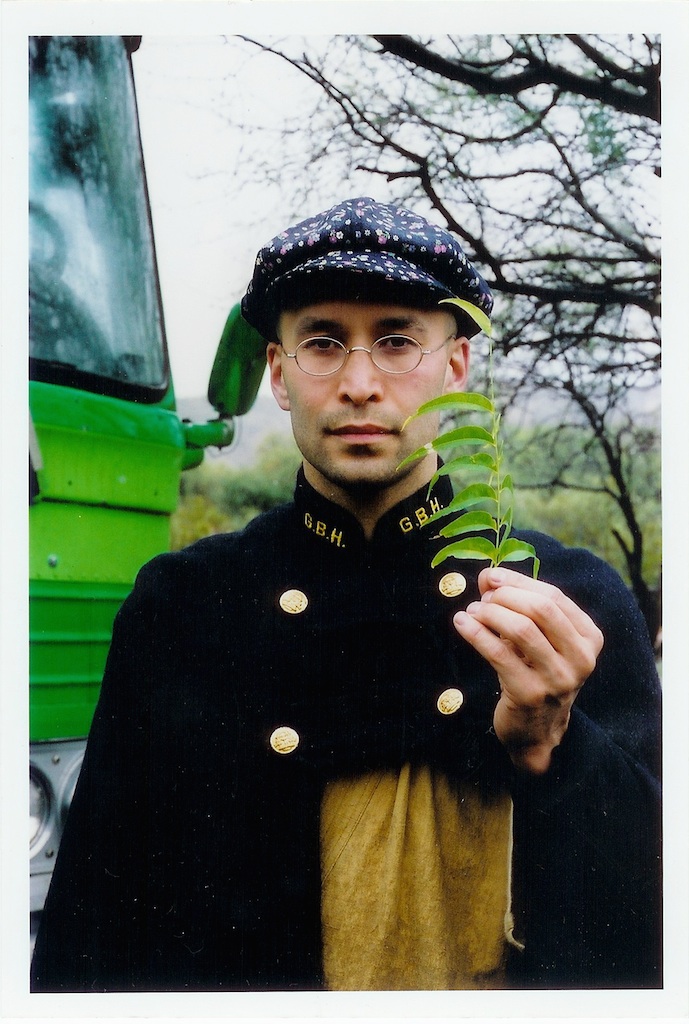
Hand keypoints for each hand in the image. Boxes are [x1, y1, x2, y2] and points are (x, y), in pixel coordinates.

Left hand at [453, 566, 603, 774]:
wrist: (537, 730)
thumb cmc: (536, 673)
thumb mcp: (538, 640)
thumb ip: (519, 605)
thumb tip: (488, 576)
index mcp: (589, 638)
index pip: (554, 597)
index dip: (519, 582)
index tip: (492, 576)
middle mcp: (581, 658)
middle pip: (541, 609)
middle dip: (506, 596)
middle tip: (483, 598)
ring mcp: (558, 679)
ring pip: (522, 629)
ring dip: (490, 613)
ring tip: (472, 611)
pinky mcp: (530, 694)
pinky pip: (499, 654)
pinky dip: (476, 633)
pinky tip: (462, 623)